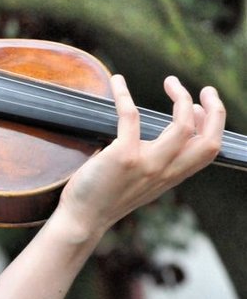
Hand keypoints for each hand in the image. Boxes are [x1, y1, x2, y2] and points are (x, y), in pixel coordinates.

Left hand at [54, 74, 224, 238]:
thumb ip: (158, 162)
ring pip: (182, 128)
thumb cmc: (106, 196)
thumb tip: (165, 134)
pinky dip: (124, 94)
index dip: (212, 125)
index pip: (208, 151)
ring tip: (171, 81)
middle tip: (206, 89)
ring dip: (181, 98)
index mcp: (171, 176)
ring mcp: (147, 164)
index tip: (199, 105)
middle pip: (209, 141)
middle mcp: (165, 171)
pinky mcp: (123, 156)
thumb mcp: (143, 181)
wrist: (83, 218)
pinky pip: (131, 116)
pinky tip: (116, 81)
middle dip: (215, 111)